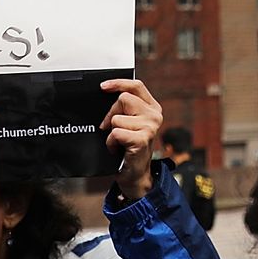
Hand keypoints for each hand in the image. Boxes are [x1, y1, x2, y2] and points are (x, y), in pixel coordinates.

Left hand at [99, 79, 161, 201]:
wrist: (135, 174)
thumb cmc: (128, 148)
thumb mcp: (129, 123)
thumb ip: (125, 108)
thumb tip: (106, 93)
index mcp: (152, 108)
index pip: (136, 86)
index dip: (118, 83)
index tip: (103, 87)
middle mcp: (154, 115)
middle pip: (123, 99)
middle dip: (111, 113)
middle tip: (112, 128)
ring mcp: (150, 127)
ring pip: (116, 118)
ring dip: (111, 132)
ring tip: (119, 142)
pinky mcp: (142, 139)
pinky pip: (115, 133)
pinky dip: (111, 143)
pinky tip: (118, 149)